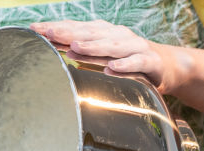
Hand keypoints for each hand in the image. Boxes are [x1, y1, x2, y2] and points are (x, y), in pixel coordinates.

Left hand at [29, 19, 186, 92]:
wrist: (169, 65)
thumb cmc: (132, 60)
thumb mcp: (107, 56)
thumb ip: (86, 54)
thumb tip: (60, 54)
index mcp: (105, 32)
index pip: (76, 28)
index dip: (56, 28)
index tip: (34, 30)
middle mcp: (118, 35)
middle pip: (91, 33)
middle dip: (68, 33)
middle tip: (48, 34)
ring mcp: (135, 46)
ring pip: (112, 45)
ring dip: (93, 46)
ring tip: (75, 48)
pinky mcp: (150, 62)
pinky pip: (136, 62)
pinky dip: (124, 65)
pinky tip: (112, 68)